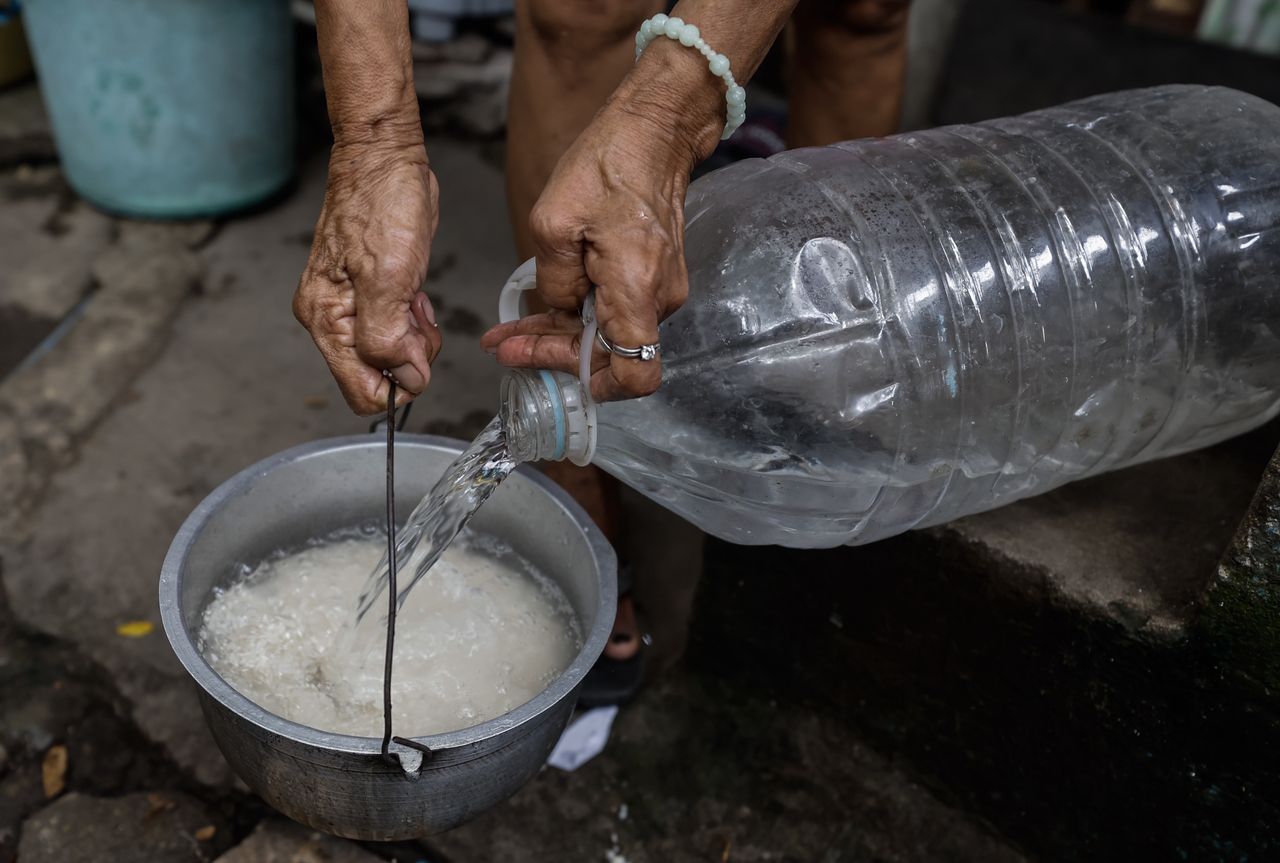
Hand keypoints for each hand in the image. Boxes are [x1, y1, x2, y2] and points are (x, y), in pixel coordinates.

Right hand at [294, 142, 441, 414]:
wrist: (386, 160)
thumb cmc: (381, 204)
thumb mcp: (388, 278)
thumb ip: (387, 338)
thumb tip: (403, 378)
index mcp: (326, 320)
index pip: (359, 391)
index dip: (397, 383)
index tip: (416, 354)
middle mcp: (333, 319)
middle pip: (377, 375)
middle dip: (408, 358)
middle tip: (418, 319)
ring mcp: (352, 307)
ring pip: (391, 355)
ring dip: (414, 338)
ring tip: (416, 301)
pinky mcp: (373, 294)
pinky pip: (398, 330)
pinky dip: (414, 321)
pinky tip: (416, 294)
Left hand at [481, 100, 699, 401]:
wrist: (654, 131)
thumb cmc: (609, 165)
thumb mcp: (554, 225)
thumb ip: (554, 283)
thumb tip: (560, 310)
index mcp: (636, 290)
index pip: (635, 374)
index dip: (597, 387)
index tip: (552, 369)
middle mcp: (658, 297)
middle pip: (611, 356)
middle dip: (554, 353)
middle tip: (504, 346)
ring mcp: (661, 287)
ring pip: (609, 332)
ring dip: (562, 333)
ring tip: (511, 328)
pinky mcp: (654, 274)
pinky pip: (617, 307)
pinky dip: (580, 311)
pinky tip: (544, 303)